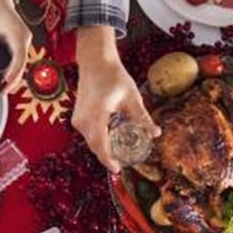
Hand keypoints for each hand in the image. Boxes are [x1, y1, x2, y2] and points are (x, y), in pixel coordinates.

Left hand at [0, 0, 31, 91]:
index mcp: (15, 33)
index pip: (19, 57)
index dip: (13, 72)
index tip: (5, 82)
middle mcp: (24, 37)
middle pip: (22, 64)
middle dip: (14, 80)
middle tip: (1, 92)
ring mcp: (25, 39)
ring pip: (23, 62)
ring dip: (16, 76)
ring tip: (4, 88)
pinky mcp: (23, 41)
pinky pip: (22, 58)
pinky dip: (16, 69)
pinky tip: (9, 78)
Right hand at [73, 27, 159, 173]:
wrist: (95, 62)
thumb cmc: (114, 76)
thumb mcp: (132, 97)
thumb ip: (142, 118)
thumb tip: (156, 133)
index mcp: (97, 114)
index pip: (100, 144)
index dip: (108, 160)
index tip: (118, 170)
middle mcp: (83, 119)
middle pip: (95, 146)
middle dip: (107, 157)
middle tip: (121, 164)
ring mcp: (77, 119)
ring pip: (91, 141)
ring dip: (103, 148)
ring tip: (118, 154)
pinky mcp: (76, 118)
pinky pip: (88, 135)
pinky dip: (98, 139)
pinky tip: (110, 140)